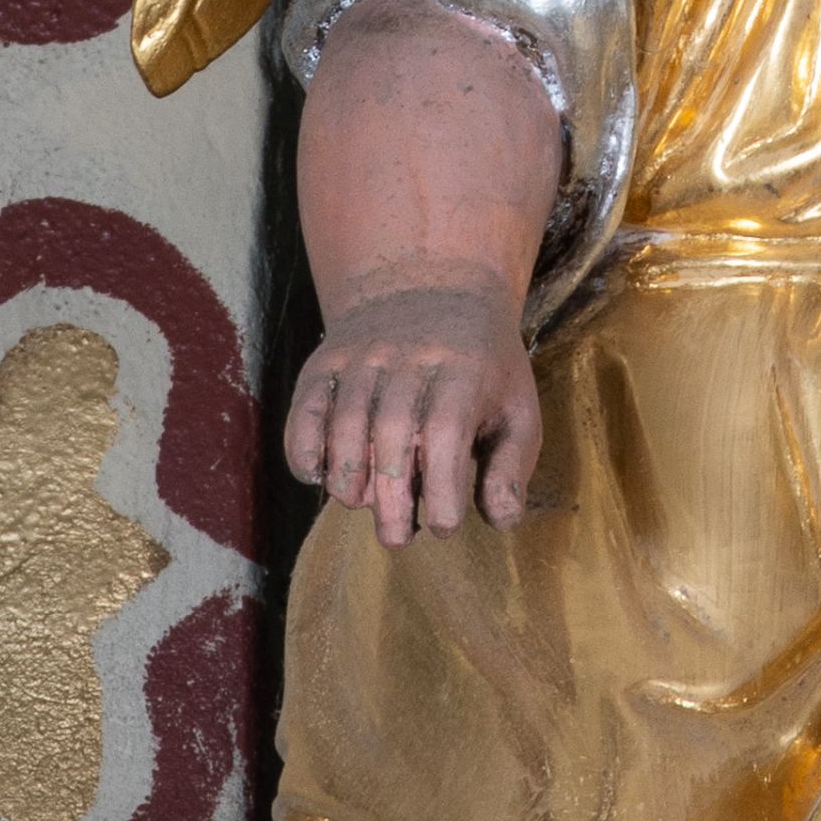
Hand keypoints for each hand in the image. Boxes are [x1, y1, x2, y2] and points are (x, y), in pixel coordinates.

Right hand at [284, 269, 538, 543]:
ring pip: (345, 421)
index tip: (442, 525)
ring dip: (348, 476)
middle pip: (391, 431)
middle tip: (397, 537)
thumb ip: (512, 465)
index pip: (446, 430)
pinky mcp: (327, 362)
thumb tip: (501, 521)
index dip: (441, 485)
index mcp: (464, 368)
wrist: (432, 284)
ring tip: (362, 505)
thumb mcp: (516, 405)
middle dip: (391, 497)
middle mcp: (409, 358)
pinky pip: (306, 409)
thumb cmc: (483, 366)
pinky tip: (320, 475)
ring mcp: (363, 357)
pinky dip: (303, 448)